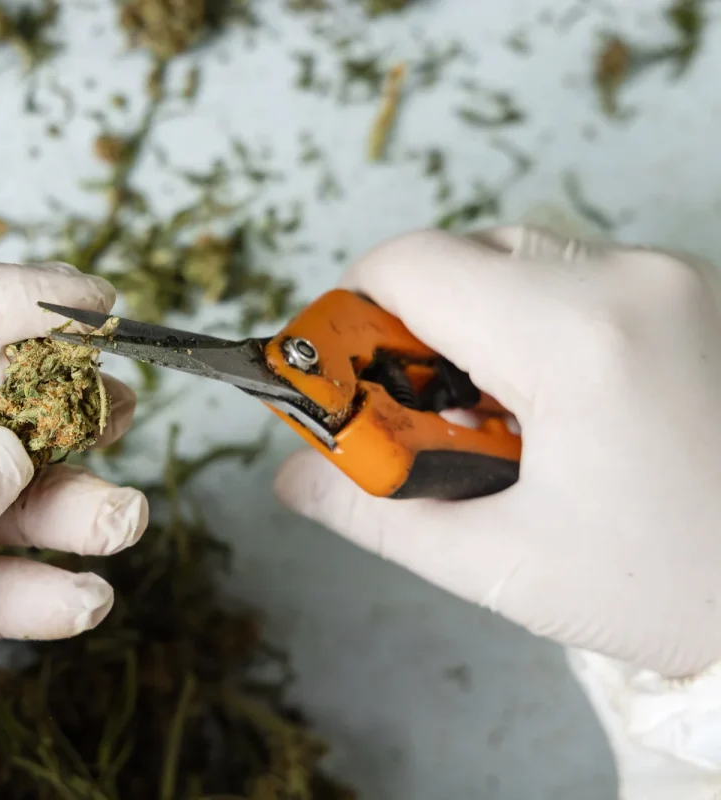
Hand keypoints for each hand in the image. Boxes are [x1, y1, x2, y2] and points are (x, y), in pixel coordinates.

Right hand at [274, 225, 720, 678]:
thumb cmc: (679, 591)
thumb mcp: (505, 563)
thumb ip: (376, 512)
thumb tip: (295, 476)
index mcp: (577, 335)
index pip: (410, 264)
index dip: (350, 316)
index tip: (348, 383)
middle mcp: (634, 278)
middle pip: (465, 251)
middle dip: (415, 325)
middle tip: (419, 416)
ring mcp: (680, 278)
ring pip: (525, 260)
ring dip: (479, 323)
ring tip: (496, 420)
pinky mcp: (703, 293)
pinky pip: (585, 277)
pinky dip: (541, 323)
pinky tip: (560, 408)